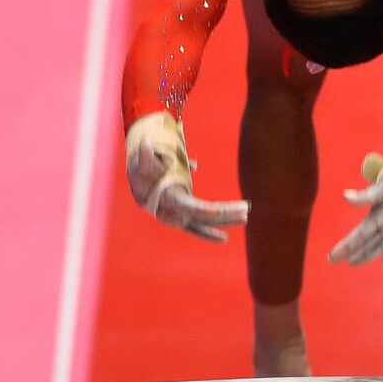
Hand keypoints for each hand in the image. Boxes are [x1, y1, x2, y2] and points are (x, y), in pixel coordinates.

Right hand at [127, 138, 248, 241]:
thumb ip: (146, 155)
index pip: (190, 208)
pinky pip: (196, 228)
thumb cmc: (142, 166)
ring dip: (224, 221)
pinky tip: (224, 239)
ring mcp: (177, 218)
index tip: (221, 210)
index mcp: (166, 199)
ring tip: (245, 218)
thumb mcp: (143, 159)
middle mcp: (172, 213)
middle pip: (203, 217)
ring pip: (203, 223)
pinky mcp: (181, 218)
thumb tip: (145, 142)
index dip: (206, 210)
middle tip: (247, 210)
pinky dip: (208, 233)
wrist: (136, 178)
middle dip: (225, 214)